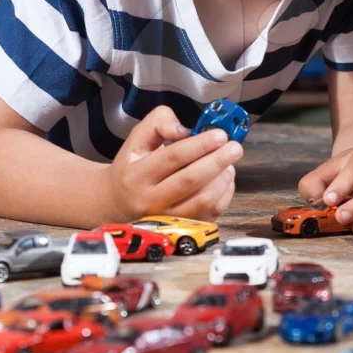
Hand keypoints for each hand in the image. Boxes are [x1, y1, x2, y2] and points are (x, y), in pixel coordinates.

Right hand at [101, 106, 242, 221]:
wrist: (117, 202)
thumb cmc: (132, 166)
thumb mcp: (137, 138)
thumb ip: (159, 123)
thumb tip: (185, 129)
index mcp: (136, 175)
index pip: (172, 158)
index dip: (199, 145)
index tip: (220, 134)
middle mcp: (149, 200)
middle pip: (190, 181)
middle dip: (217, 162)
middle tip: (235, 148)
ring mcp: (166, 219)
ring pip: (202, 202)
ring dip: (222, 180)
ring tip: (229, 163)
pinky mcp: (181, 229)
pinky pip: (210, 214)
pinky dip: (224, 195)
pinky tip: (225, 179)